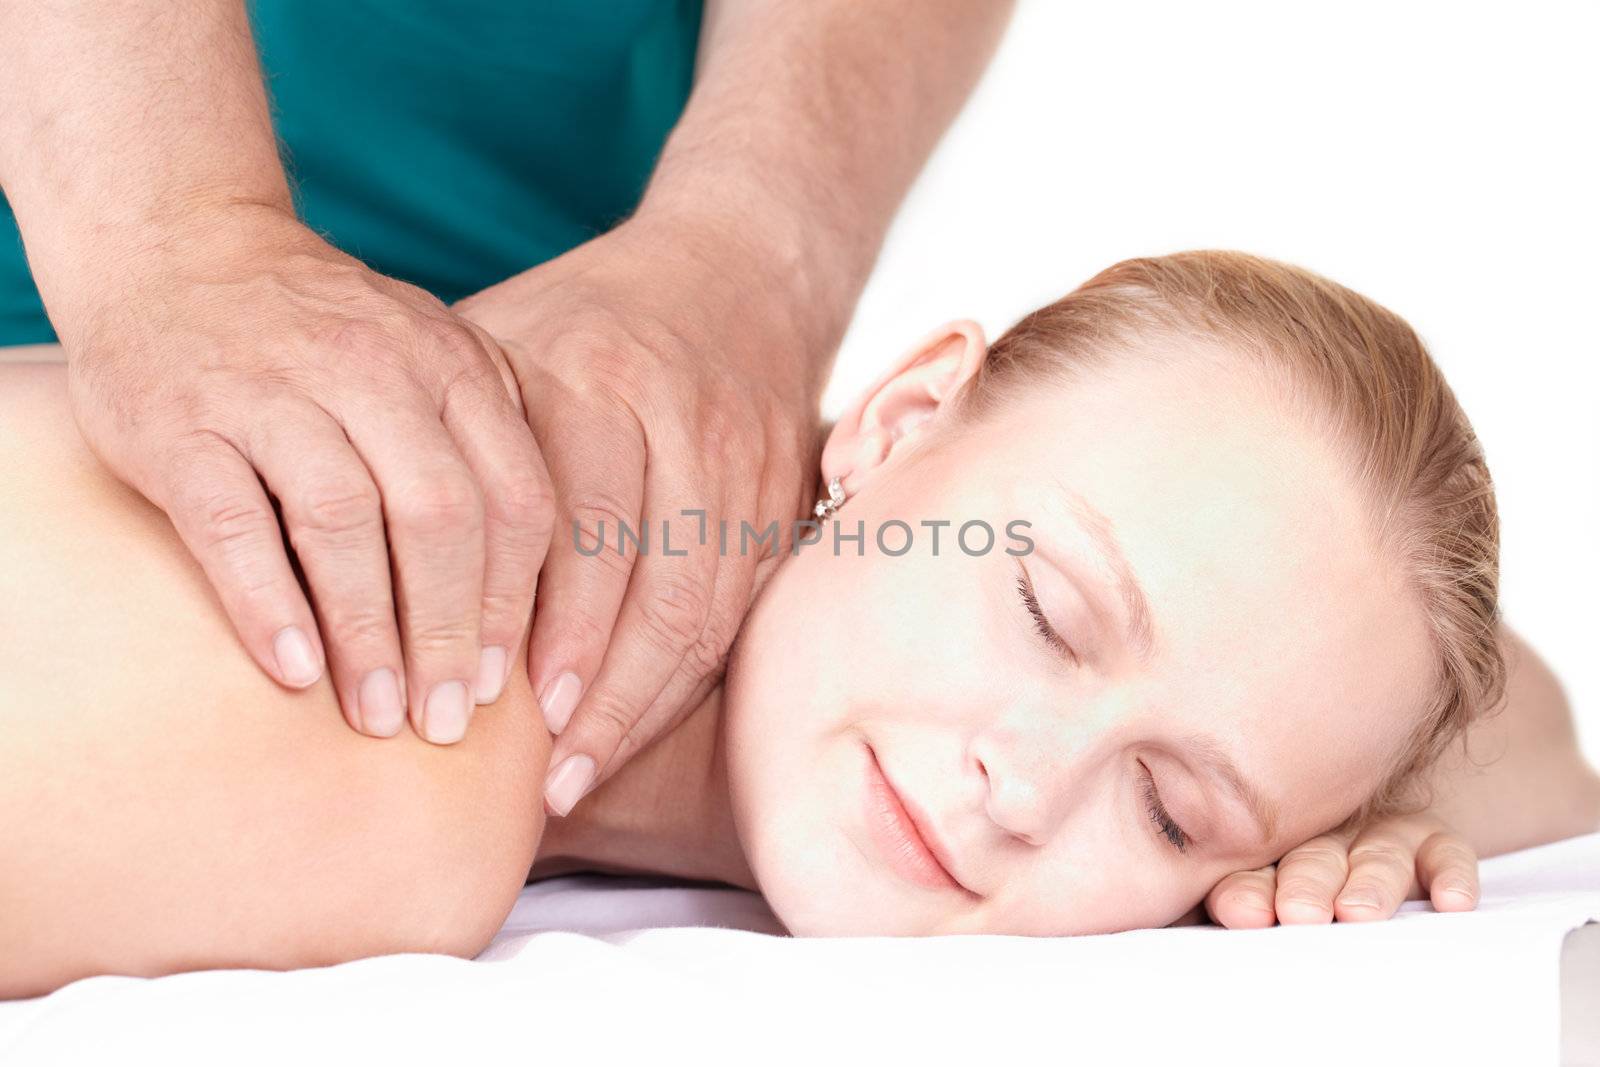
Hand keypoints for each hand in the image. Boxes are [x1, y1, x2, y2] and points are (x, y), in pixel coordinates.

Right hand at [67, 205, 553, 742]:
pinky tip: (296, 669)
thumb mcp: (427, 363)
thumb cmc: (323, 338)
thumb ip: (483, 446)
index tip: (518, 686)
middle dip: (453, 631)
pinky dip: (268, 601)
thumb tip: (537, 599)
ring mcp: (272, 390)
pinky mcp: (182, 421)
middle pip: (441, 515)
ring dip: (368, 631)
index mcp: (452, 366)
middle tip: (450, 722)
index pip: (516, 495)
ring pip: (343, 521)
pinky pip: (232, 521)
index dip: (521, 600)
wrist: (180, 244)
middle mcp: (373, 371)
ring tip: (380, 715)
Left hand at [455, 211, 824, 814]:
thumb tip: (339, 538)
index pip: (562, 524)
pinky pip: (738, 610)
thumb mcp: (502, 339)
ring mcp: (740, 465)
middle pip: (642, 581)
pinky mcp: (780, 501)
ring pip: (700, 608)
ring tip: (579, 773)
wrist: (740, 275)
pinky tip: (636, 725)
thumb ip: (441, 429)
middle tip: (535, 778)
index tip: (483, 706)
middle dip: (591, 692)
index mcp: (590, 378)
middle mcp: (674, 422)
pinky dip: (688, 678)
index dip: (528, 624)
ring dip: (641, 703)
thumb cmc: (586, 320)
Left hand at [1204, 812, 1479, 927]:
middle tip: (1301, 914)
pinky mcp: (1433, 842)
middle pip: (1313, 859)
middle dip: (1307, 886)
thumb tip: (1228, 919)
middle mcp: (1325, 838)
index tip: (1244, 914)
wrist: (1368, 855)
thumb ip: (1239, 906)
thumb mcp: (1263, 903)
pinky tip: (1451, 902)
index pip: (1253, 870)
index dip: (1248, 891)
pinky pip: (1445, 854)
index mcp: (1270, 851)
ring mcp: (1381, 837)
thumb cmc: (1293, 894)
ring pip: (1377, 857)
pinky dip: (1450, 876)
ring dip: (1370, 886)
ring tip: (1359, 912)